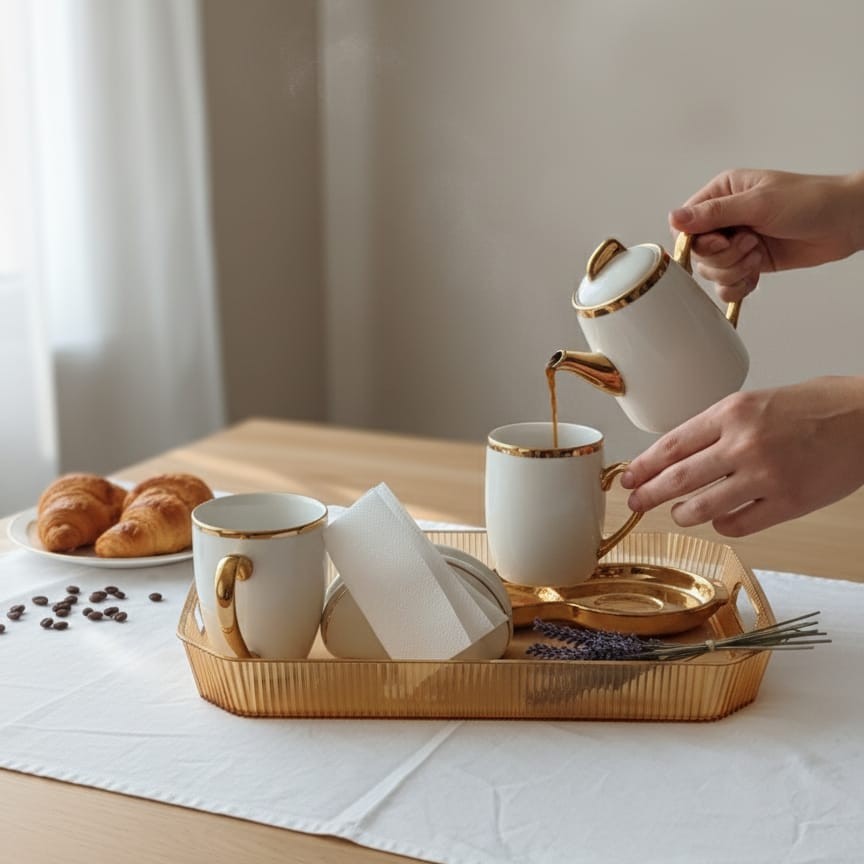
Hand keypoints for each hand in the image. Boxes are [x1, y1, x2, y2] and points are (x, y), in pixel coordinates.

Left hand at [621, 377, 863, 536]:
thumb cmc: (818, 406)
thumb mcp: (758, 401)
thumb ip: (720, 426)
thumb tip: (680, 454)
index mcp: (733, 412)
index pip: (671, 445)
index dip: (643, 466)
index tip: (628, 477)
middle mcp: (744, 443)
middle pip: (677, 479)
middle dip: (648, 494)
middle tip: (635, 502)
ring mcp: (766, 476)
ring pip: (702, 508)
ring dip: (683, 514)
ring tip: (679, 513)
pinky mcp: (789, 503)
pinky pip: (737, 525)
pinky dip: (723, 525)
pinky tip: (723, 519)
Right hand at [670, 169, 863, 300]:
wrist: (845, 222)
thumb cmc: (811, 201)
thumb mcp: (758, 204)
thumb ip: (714, 213)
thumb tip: (674, 217)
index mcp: (722, 194)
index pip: (686, 225)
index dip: (698, 242)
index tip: (723, 241)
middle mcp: (725, 219)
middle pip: (698, 253)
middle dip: (723, 257)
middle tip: (749, 244)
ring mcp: (736, 243)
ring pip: (711, 271)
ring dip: (734, 270)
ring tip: (758, 255)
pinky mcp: (748, 263)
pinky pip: (726, 285)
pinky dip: (738, 285)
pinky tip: (756, 274)